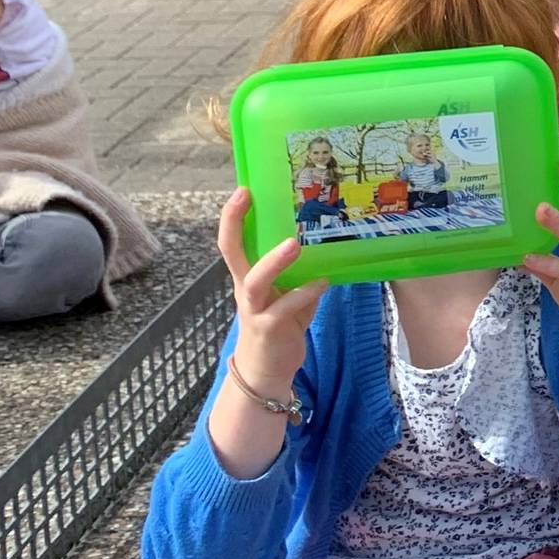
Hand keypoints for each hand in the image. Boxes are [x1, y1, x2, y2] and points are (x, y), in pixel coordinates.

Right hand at [216, 189, 325, 389]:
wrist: (267, 370)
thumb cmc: (279, 325)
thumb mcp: (288, 293)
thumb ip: (300, 271)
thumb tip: (327, 244)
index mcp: (247, 276)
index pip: (232, 241)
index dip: (233, 216)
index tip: (243, 189)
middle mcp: (245, 288)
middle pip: (231, 252)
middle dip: (234, 223)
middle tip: (246, 198)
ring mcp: (255, 308)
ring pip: (255, 281)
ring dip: (274, 262)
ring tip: (294, 245)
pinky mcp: (269, 328)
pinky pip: (285, 308)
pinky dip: (305, 293)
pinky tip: (324, 282)